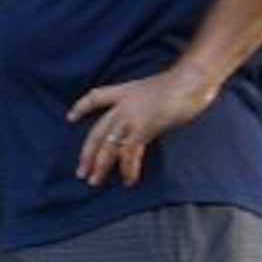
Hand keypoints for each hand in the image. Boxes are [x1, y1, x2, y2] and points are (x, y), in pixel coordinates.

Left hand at [67, 71, 216, 186]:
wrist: (191, 79)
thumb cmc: (182, 83)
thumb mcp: (157, 88)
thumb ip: (147, 102)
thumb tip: (150, 115)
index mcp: (124, 92)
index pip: (95, 97)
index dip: (81, 107)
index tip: (70, 117)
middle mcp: (122, 106)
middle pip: (96, 133)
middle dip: (87, 155)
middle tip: (81, 173)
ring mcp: (130, 118)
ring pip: (107, 147)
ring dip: (101, 167)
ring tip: (95, 182)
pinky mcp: (143, 128)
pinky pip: (128, 153)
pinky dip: (127, 169)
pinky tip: (128, 180)